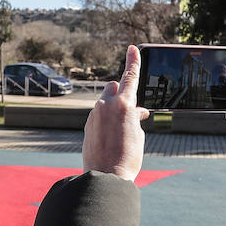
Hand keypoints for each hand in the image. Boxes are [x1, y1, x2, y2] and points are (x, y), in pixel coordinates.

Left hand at [83, 45, 149, 180]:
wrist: (106, 177)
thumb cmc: (128, 158)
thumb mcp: (137, 135)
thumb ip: (134, 118)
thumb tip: (136, 113)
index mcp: (124, 105)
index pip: (130, 77)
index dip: (133, 61)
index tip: (132, 48)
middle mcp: (106, 105)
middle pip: (114, 86)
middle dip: (122, 91)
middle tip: (130, 107)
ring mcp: (94, 115)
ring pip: (105, 102)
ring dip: (114, 108)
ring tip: (122, 129)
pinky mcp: (87, 125)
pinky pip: (99, 115)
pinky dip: (106, 120)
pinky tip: (112, 137)